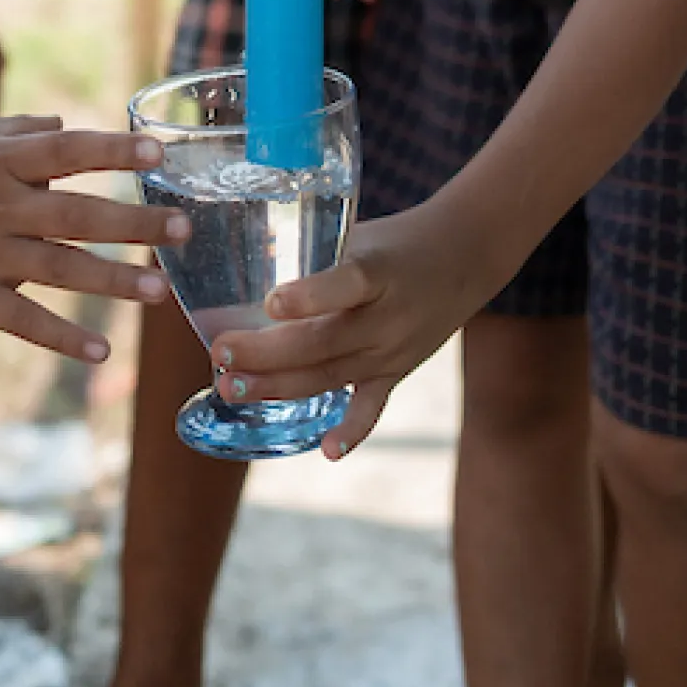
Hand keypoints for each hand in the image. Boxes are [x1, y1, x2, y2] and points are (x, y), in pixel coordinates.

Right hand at [0, 117, 179, 360]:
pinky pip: (24, 320)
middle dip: (136, 224)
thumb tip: (67, 127)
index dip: (116, 152)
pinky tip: (101, 352)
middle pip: (80, 214)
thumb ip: (17, 132)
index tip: (160, 155)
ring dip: (115, 282)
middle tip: (185, 231)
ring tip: (160, 292)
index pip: (70, 150)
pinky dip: (63, 337)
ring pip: (62, 269)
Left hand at [210, 205, 495, 460]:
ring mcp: (394, 350)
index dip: (309, 297)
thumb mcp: (360, 234)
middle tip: (220, 353)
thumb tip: (246, 264)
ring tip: (232, 388)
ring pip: (331, 375)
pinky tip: (327, 452)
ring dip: (279, 387)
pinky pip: (373, 406)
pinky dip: (353, 430)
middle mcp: (387, 316)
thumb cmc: (398, 240)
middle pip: (323, 342)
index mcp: (378, 271)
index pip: (346, 284)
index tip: (270, 303)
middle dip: (267, 353)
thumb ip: (312, 253)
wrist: (466, 256)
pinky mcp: (398, 371)